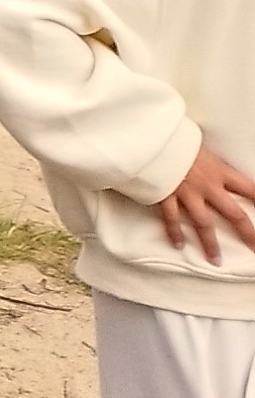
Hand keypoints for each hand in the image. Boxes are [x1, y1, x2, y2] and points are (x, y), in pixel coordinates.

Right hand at [156, 142, 254, 261]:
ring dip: (210, 243)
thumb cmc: (178, 140)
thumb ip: (215, 165)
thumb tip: (222, 172)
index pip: (250, 189)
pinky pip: (172, 218)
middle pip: (234, 214)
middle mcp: (208, 186)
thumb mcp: (205, 149)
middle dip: (248, 233)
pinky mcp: (166, 196)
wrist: (151, 138)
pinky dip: (174, 232)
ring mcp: (187, 194)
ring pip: (203, 223)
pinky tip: (178, 245)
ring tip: (216, 260)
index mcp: (220, 171)